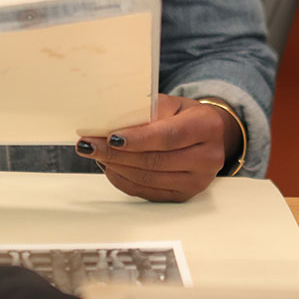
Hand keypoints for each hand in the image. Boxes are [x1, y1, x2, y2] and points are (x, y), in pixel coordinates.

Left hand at [75, 95, 242, 202]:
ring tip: (95, 154)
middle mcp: (208, 157)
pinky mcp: (184, 195)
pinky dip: (124, 180)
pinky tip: (110, 167)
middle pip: (156, 160)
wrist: (208, 134)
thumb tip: (112, 120)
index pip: (169, 136)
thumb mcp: (173, 103)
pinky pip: (147, 191)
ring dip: (116, 167)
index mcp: (207, 126)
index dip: (138, 139)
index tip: (111, 137)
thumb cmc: (185, 115)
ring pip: (149, 179)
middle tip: (89, 145)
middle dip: (117, 154)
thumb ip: (148, 110)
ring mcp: (198, 181)